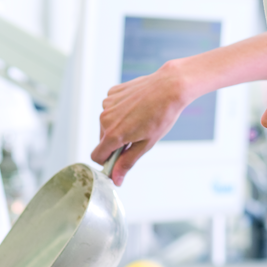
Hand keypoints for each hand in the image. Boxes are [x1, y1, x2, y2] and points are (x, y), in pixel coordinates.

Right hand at [91, 32, 266, 184]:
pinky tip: (136, 107)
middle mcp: (105, 119)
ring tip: (139, 119)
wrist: (169, 87)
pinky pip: (111, 108)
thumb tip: (116, 179)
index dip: (107, 161)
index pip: (96, 156)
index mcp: (113, 134)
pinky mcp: (112, 93)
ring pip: (107, 124)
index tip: (119, 159)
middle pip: (103, 140)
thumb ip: (127, 162)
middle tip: (137, 137)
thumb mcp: (146, 144)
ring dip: (119, 126)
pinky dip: (120, 111)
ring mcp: (107, 104)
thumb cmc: (162, 115)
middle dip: (116, 142)